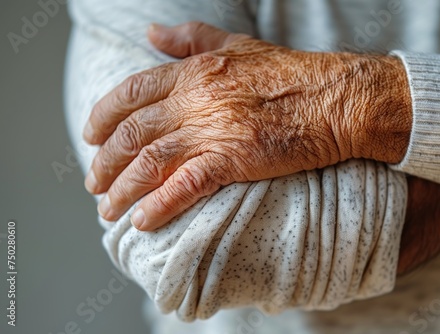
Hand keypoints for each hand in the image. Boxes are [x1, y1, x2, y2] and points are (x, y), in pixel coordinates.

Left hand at [84, 22, 411, 230]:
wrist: (334, 99)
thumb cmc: (291, 73)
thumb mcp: (237, 46)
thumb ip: (191, 38)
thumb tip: (151, 33)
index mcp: (193, 72)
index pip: (131, 93)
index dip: (103, 116)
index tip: (90, 137)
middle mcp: (195, 100)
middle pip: (132, 133)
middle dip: (105, 162)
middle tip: (94, 183)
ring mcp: (212, 130)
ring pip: (150, 161)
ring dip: (123, 189)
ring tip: (109, 211)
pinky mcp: (233, 159)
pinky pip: (184, 185)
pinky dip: (159, 205)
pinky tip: (142, 221)